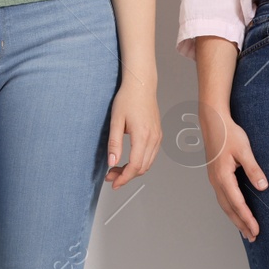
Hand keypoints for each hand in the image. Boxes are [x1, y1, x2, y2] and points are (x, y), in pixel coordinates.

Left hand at [105, 74, 161, 189]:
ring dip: (133, 170)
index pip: (135, 166)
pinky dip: (140, 163)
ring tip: (117, 170)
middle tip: (111, 176)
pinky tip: (129, 161)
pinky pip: (151, 156)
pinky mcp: (158, 135)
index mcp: (143, 136)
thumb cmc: (128, 99)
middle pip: (142, 168)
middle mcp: (153, 139)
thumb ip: (114, 143)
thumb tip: (112, 162)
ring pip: (147, 164)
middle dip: (126, 176)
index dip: (124, 178)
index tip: (114, 183)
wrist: (142, 85)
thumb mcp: (116, 121)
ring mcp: (157, 138)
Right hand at [200, 103, 266, 241]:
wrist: (213, 121)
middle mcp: (216, 181)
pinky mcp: (216, 176)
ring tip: (245, 231)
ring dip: (235, 219)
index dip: (247, 218)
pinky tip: (236, 213)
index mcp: (223, 176)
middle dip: (241, 224)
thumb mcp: (244, 150)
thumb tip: (263, 187)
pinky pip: (223, 198)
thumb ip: (254, 169)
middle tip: (253, 237)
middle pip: (229, 209)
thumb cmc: (229, 134)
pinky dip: (230, 209)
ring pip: (224, 205)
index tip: (256, 230)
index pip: (237, 203)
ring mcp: (214, 179)